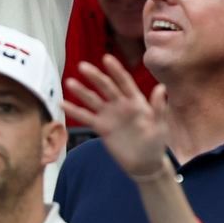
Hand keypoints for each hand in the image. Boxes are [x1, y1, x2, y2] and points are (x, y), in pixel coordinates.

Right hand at [63, 56, 172, 179]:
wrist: (145, 164)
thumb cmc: (156, 143)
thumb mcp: (160, 126)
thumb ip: (158, 108)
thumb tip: (161, 88)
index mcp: (136, 101)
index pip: (124, 82)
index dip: (116, 70)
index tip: (106, 58)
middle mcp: (121, 104)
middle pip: (106, 87)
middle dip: (95, 77)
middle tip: (83, 66)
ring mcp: (110, 115)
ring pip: (93, 100)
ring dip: (81, 91)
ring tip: (70, 82)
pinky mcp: (102, 127)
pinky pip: (86, 117)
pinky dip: (74, 111)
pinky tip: (62, 104)